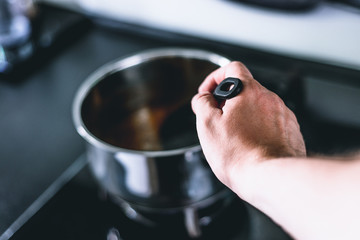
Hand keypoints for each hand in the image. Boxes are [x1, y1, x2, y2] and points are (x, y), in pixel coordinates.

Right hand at [191, 61, 305, 188]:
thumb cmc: (240, 155)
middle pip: (245, 90)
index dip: (216, 78)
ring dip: (244, 116)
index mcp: (249, 91)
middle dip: (228, 102)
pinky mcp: (290, 131)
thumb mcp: (207, 125)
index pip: (232, 68)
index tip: (209, 93)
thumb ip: (202, 103)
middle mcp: (270, 99)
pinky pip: (270, 123)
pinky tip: (250, 146)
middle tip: (217, 119)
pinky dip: (258, 129)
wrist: (270, 178)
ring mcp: (283, 115)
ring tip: (234, 138)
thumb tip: (203, 98)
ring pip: (257, 108)